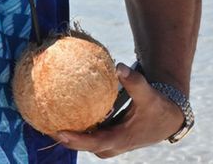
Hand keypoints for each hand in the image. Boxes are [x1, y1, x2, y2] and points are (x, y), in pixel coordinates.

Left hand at [54, 64, 186, 157]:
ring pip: (85, 141)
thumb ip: (135, 82)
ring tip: (47, 118)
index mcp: (121, 138)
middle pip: (84, 145)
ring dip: (69, 134)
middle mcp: (113, 144)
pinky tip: (63, 110)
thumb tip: (119, 67)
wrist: (168, 120)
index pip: (94, 142)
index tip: (58, 132)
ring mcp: (111, 143)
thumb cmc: (158, 107)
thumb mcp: (149, 95)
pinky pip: (89, 134)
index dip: (76, 140)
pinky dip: (77, 126)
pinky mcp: (109, 137)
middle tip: (44, 124)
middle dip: (65, 139)